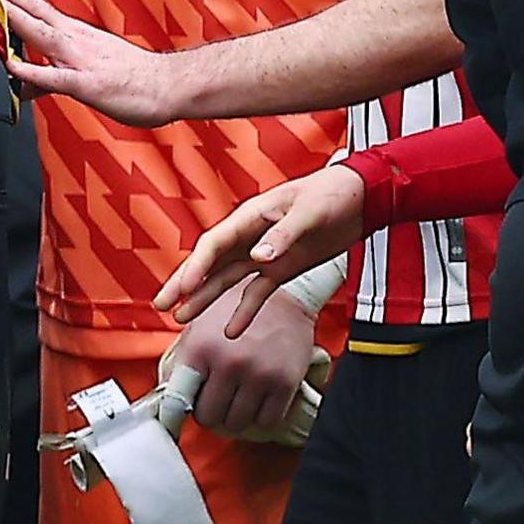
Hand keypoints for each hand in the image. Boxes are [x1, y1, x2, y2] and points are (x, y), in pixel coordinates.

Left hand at [0, 0, 188, 125]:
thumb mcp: (83, 73)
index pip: (34, 5)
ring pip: (40, 34)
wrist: (168, 86)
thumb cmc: (131, 78)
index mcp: (72, 33)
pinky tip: (13, 66)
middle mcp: (73, 39)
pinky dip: (33, 71)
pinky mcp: (87, 84)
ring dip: (15, 17)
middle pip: (33, 9)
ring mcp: (80, 59)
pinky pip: (55, 77)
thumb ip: (48, 76)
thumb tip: (22, 82)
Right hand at [158, 162, 366, 333]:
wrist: (361, 198)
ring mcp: (264, 255)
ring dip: (204, 298)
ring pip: (226, 280)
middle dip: (185, 284)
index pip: (215, 244)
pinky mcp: (281, 269)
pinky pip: (257, 293)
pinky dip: (244, 312)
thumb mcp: (309, 211)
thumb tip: (257, 257)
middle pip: (210, 263)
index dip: (197, 266)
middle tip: (162, 304)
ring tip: (181, 318)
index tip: (184, 287)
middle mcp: (250, 237)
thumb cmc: (333, 193)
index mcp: (252, 217)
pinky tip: (231, 331)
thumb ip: (283, 235)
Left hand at [166, 281, 315, 439]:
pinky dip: (260, 418)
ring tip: (234, 401)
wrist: (287, 296)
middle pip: (208, 416)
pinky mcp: (285, 383)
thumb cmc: (238, 310)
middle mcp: (229, 362)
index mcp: (201, 347)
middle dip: (208, 413)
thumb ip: (182, 361)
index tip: (174, 422)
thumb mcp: (200, 328)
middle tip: (213, 403)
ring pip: (236, 423)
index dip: (174, 415)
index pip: (178, 398)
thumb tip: (165, 397)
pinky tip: (256, 403)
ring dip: (233, 418)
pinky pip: (267, 421)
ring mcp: (258, 374)